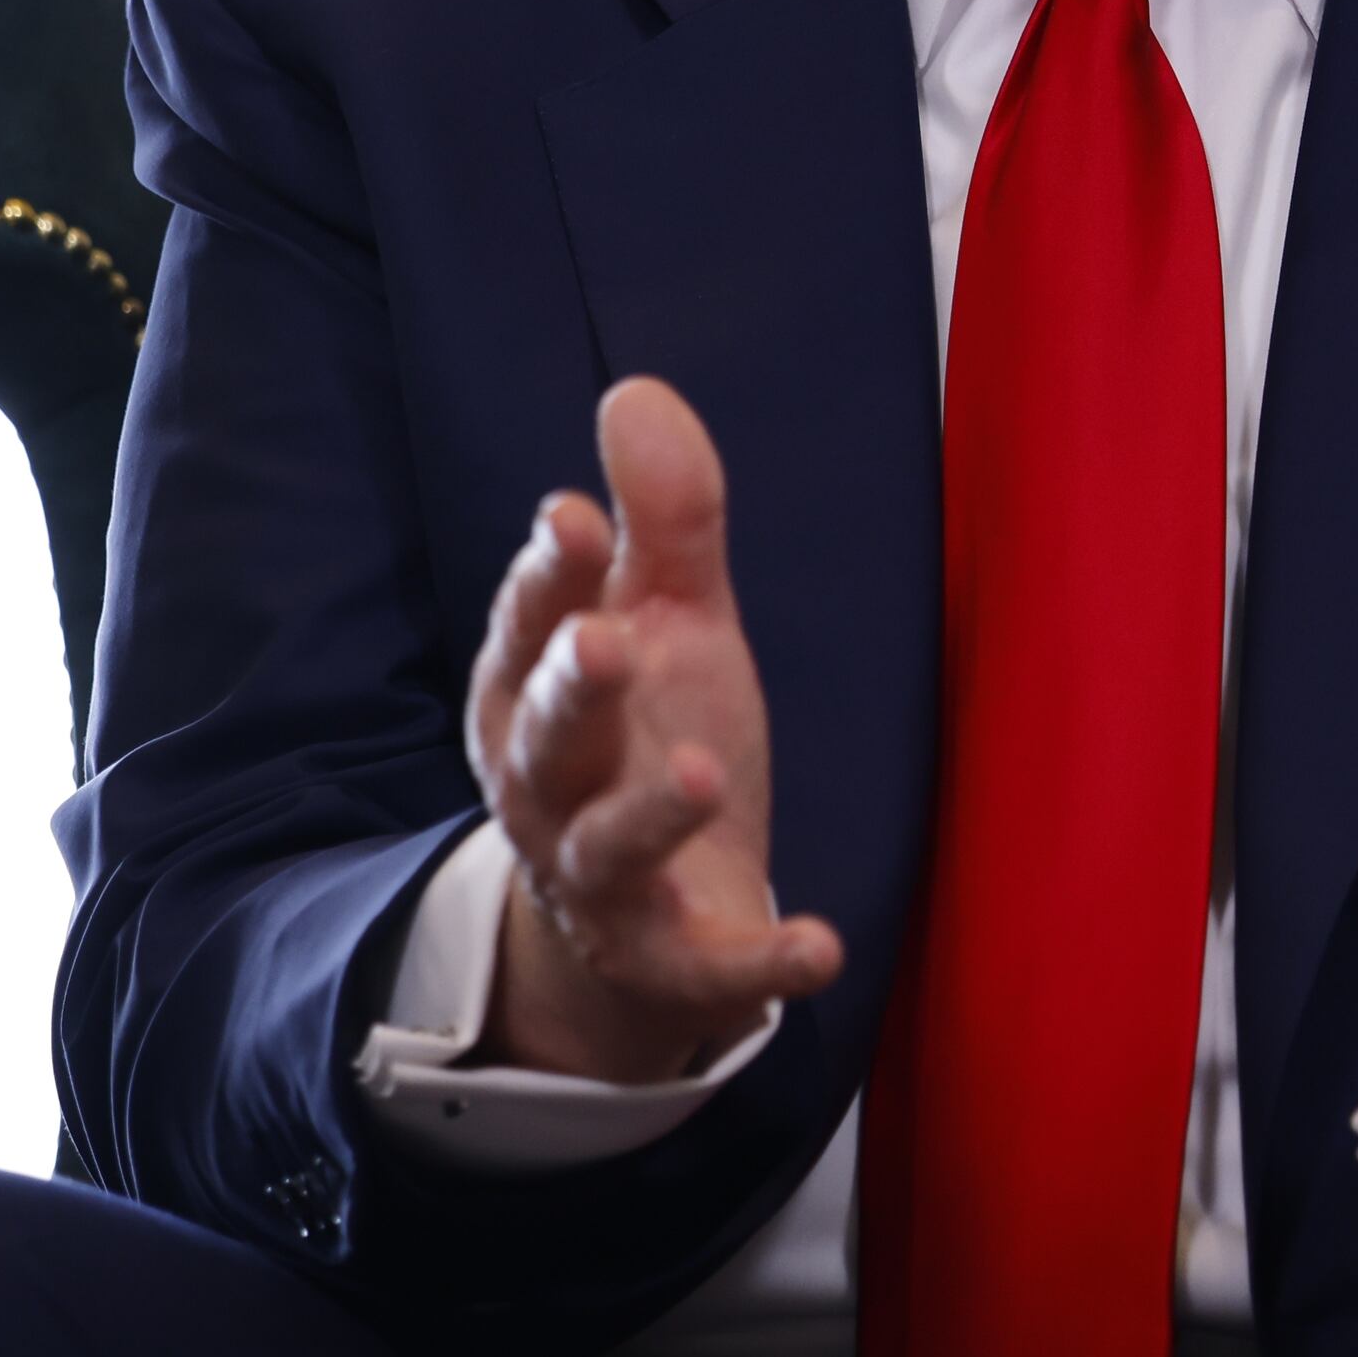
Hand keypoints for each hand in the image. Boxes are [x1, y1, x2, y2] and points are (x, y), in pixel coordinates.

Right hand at [464, 378, 844, 1080]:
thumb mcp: (670, 622)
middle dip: (574, 688)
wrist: (646, 914)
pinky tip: (824, 946)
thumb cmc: (648, 735)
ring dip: (650, 811)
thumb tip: (636, 391)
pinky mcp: (668, 958)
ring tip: (702, 772)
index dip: (551, 577)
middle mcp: (552, 787)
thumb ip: (663, 520)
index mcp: (536, 693)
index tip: (574, 517)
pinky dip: (760, 963)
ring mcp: (605, 878)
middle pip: (550, 737)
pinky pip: (705, 966)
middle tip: (607, 640)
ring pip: (609, 847)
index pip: (533, 627)